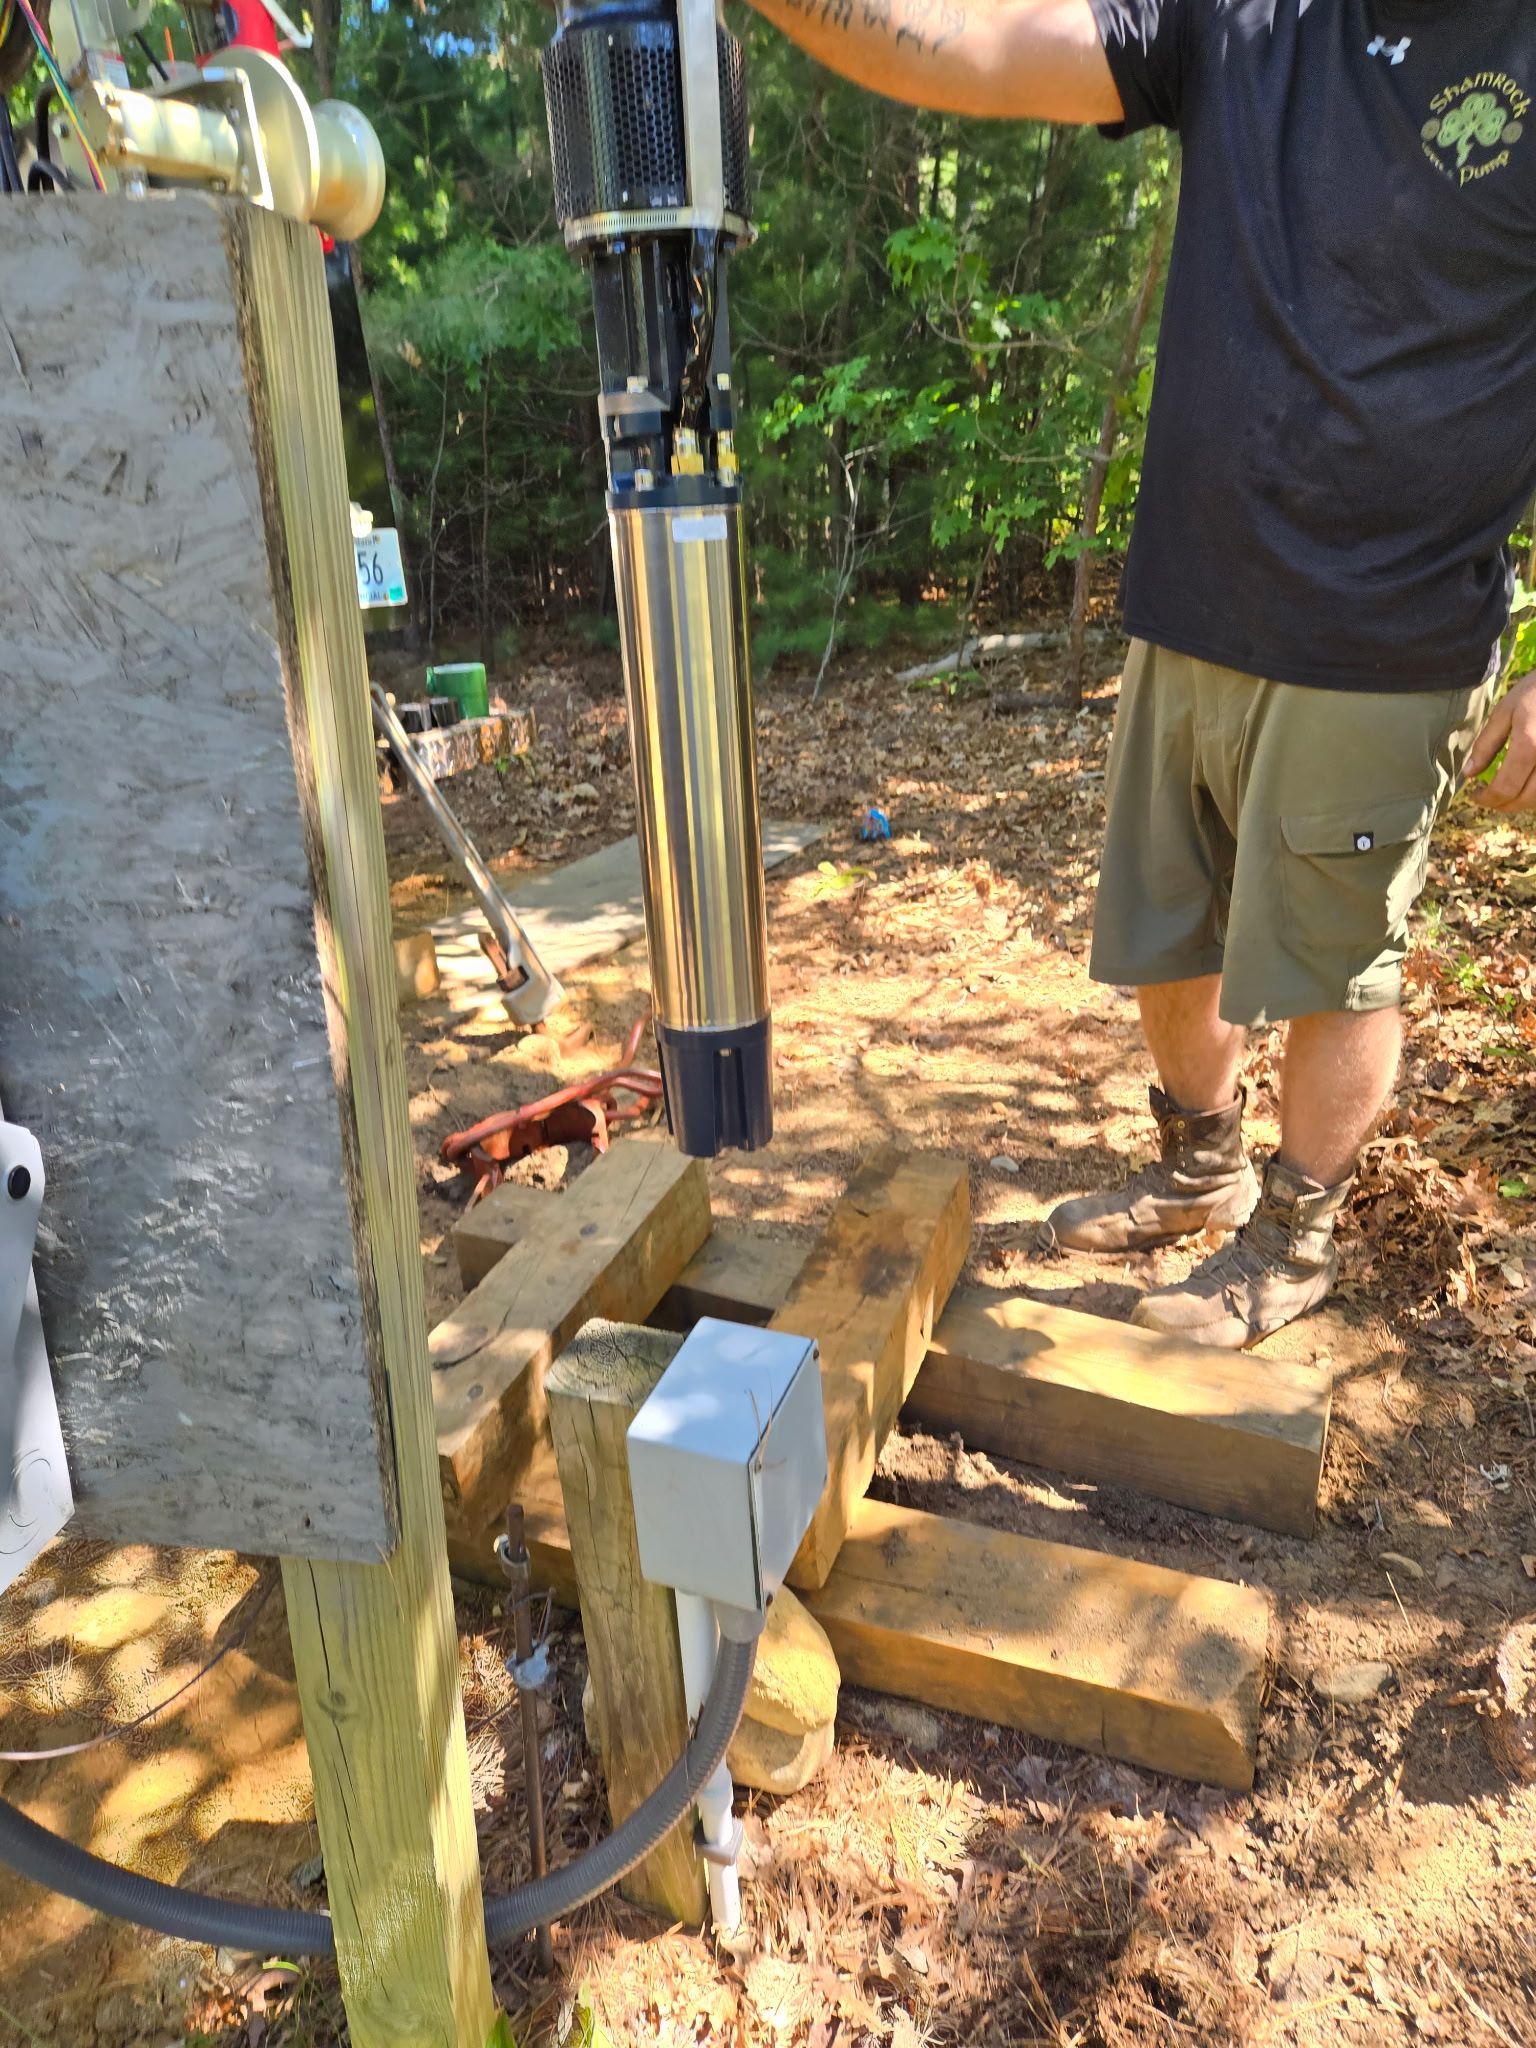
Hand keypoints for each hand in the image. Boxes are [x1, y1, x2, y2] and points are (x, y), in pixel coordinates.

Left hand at [1464, 670, 1535, 811]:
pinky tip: (1526, 785)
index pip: (1506, 788)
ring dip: (1522, 803)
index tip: (1475, 796)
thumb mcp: (1506, 711)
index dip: (1487, 799)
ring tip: (1506, 794)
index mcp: (1530, 745)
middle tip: (1488, 799)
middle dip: (1503, 805)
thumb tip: (1468, 774)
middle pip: (1526, 799)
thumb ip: (1486, 744)